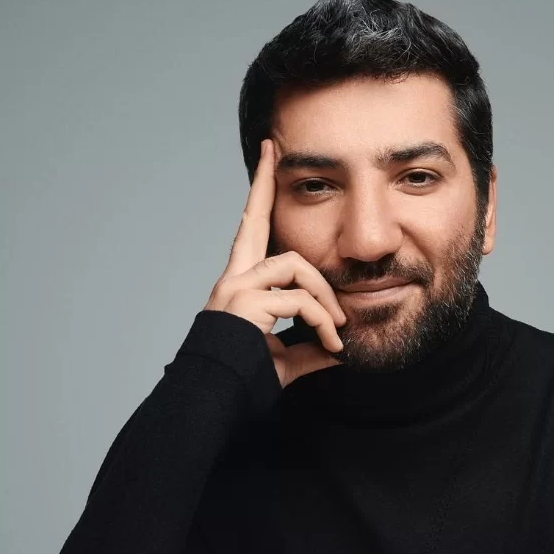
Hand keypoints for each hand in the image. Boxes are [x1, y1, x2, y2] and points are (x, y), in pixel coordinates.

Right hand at [204, 139, 345, 387]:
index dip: (257, 197)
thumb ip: (310, 348)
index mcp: (241, 285)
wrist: (213, 405)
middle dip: (263, 182)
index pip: (250, 231)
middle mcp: (233, 279)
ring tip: (339, 328)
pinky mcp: (244, 306)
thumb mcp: (284, 360)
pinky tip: (332, 346)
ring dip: (325, 296)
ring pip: (294, 266)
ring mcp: (235, 289)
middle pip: (252, 219)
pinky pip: (299, 302)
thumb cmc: (242, 383)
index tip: (263, 160)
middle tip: (271, 148)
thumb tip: (341, 350)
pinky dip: (323, 323)